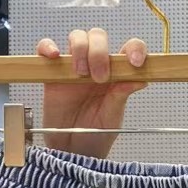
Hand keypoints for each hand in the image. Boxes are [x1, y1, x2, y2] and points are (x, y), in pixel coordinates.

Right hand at [36, 29, 147, 158]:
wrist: (72, 150)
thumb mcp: (113, 116)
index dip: (134, 49)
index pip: (128, 49)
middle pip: (99, 37)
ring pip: (77, 37)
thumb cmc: (95, 133)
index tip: (135, 63)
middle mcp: (96, 65)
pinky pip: (46, 48)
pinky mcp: (53, 71)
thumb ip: (122, 95)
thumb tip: (141, 79)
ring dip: (80, 50)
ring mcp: (74, 66)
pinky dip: (48, 46)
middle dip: (100, 53)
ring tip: (80, 74)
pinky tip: (55, 56)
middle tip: (99, 78)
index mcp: (116, 73)